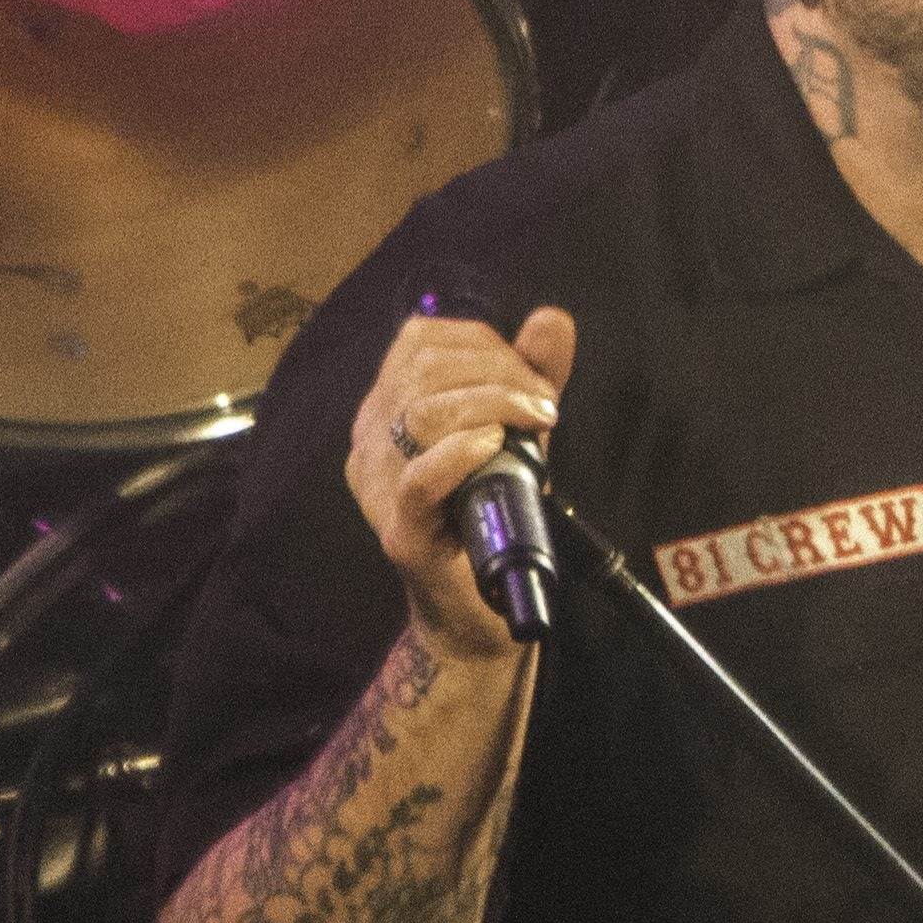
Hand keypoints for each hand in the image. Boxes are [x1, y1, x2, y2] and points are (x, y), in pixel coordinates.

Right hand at [344, 306, 576, 660]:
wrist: (482, 603)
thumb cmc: (493, 507)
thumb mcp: (518, 428)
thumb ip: (534, 373)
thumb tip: (552, 319)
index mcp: (387, 406)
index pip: (421, 341)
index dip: (484, 344)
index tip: (532, 375)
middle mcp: (370, 440)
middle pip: (422, 369)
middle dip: (498, 372)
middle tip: (543, 404)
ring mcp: (378, 487)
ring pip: (419, 414)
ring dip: (492, 404)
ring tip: (535, 422)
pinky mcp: (401, 533)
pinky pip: (418, 480)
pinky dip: (460, 452)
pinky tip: (493, 445)